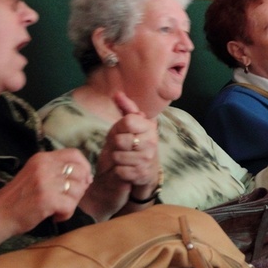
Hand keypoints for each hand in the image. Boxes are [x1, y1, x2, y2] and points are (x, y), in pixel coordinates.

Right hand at [0, 149, 92, 234]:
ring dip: (72, 203)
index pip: (74, 154)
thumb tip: (88, 176)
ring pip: (78, 190)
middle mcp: (45, 166)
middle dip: (80, 189)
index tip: (84, 180)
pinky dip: (65, 214)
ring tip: (58, 208)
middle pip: (80, 173)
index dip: (85, 167)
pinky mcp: (47, 199)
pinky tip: (54, 216)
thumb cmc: (20, 197)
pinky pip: (70, 206)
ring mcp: (46, 182)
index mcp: (43, 158)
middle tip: (67, 199)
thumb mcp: (37, 174)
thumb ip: (58, 171)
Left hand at [86, 92, 159, 219]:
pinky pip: (119, 170)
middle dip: (115, 145)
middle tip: (122, 148)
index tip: (124, 132)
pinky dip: (117, 171)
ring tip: (123, 159)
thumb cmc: (133, 146)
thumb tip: (117, 93)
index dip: (119, 128)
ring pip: (117, 156)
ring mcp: (147, 159)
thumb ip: (126, 109)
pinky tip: (125, 169)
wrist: (143, 172)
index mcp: (150, 127)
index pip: (128, 121)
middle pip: (119, 139)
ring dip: (115, 159)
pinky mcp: (141, 174)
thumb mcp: (129, 126)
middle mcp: (152, 142)